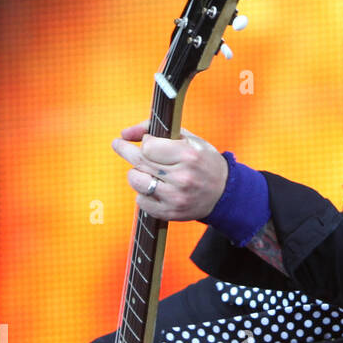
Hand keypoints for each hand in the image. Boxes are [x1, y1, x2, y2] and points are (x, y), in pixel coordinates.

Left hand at [112, 121, 228, 219]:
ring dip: (136, 174)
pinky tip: (153, 189)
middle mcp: (182, 177)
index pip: (148, 147)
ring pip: (136, 181)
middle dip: (126, 151)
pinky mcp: (171, 213)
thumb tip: (123, 134)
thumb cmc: (201, 160)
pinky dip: (142, 194)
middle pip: (139, 162)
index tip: (147, 142)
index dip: (145, 142)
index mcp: (188, 155)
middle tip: (119, 145)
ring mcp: (176, 197)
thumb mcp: (186, 138)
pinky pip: (141, 202)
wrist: (223, 192)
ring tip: (143, 171)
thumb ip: (154, 129)